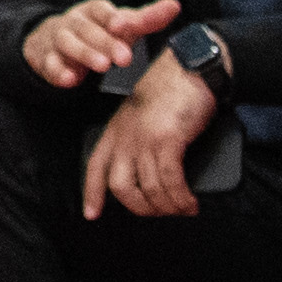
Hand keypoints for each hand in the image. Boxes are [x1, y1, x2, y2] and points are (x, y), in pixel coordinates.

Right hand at [21, 0, 180, 89]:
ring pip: (67, 43)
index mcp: (93, 11)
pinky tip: (69, 80)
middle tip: (125, 58)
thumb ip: (146, 18)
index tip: (123, 26)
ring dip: (84, 53)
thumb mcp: (121, 24)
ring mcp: (58, 40)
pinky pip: (49, 64)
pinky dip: (57, 71)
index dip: (111, 17)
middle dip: (105, 42)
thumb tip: (175, 5)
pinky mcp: (46, 59)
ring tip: (103, 66)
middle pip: (88, 29)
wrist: (53, 40)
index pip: (101, 10)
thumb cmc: (98, 31)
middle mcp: (74, 22)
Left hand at [81, 56, 216, 219]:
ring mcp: (144, 138)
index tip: (91, 214)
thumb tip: (154, 177)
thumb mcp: (144, 116)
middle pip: (120, 187)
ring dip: (167, 207)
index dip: (92, 193)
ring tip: (183, 209)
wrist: (188, 67)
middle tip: (160, 213)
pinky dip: (181, 198)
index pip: (95, 166)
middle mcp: (125, 136)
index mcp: (115, 129)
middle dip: (140, 207)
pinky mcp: (167, 140)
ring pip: (148, 189)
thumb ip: (141, 141)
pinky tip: (190, 203)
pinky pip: (170, 182)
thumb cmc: (171, 92)